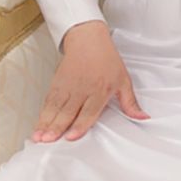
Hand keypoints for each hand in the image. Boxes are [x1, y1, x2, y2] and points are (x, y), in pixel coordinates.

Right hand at [34, 21, 147, 142]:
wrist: (88, 39)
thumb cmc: (106, 59)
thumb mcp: (123, 80)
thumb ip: (130, 102)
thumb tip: (143, 117)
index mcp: (100, 89)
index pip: (88, 111)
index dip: (79, 125)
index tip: (70, 137)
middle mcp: (82, 89)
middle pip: (68, 112)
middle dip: (56, 127)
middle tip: (47, 141)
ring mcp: (67, 86)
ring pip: (55, 108)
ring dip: (45, 123)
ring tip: (38, 138)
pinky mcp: (57, 83)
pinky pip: (48, 101)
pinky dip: (42, 114)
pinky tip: (38, 125)